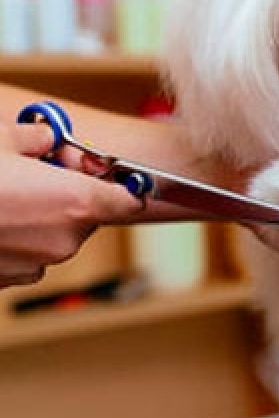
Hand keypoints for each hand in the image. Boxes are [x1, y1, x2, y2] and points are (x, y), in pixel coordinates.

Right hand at [0, 121, 142, 287]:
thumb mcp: (1, 139)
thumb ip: (36, 137)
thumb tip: (46, 137)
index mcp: (77, 202)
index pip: (128, 198)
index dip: (120, 183)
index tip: (106, 171)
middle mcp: (65, 240)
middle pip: (89, 214)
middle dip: (70, 193)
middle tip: (37, 172)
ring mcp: (36, 265)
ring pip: (56, 235)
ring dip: (40, 217)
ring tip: (3, 194)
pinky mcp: (8, 281)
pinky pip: (28, 255)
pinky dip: (17, 239)